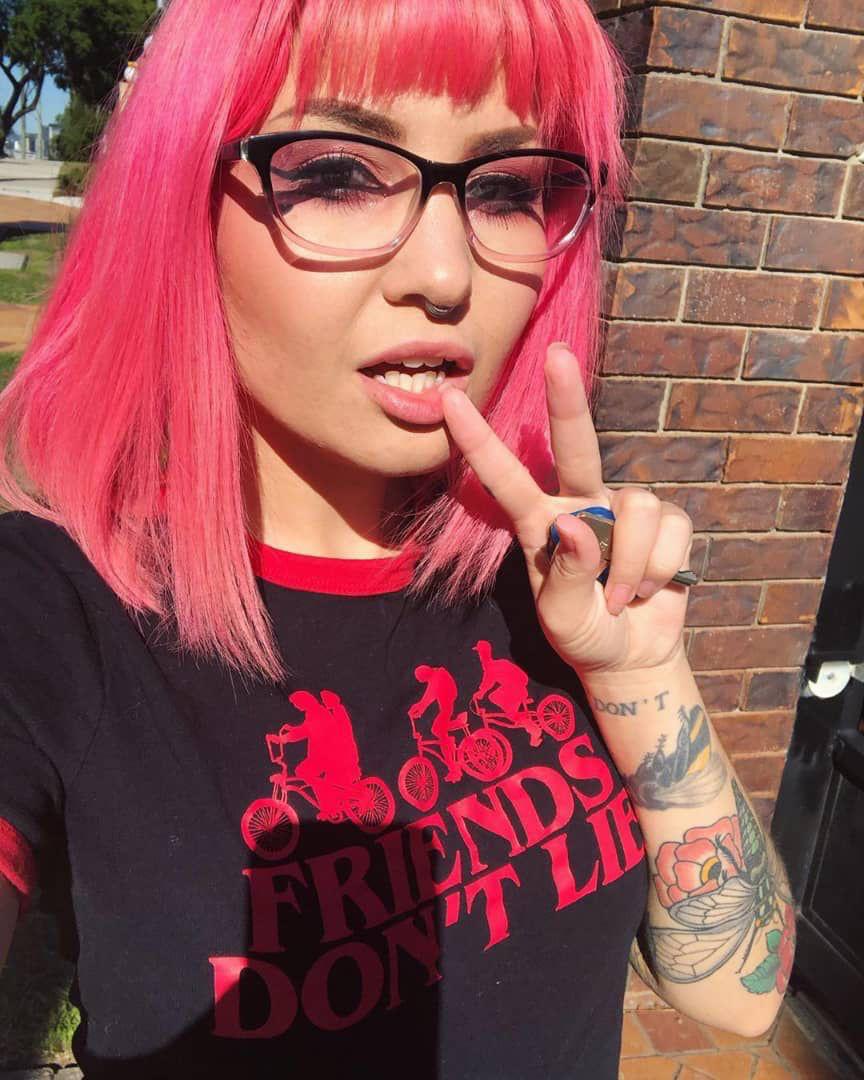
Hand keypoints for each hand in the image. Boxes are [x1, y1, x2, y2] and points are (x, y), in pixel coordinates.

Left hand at [440, 343, 693, 675]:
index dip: (479, 442)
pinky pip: (671, 532)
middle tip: (557, 355)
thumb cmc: (582, 632)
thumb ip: (567, 574)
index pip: (506, 479)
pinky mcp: (667, 523)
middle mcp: (581, 504)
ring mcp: (624, 510)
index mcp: (540, 524)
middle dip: (567, 400)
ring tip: (620, 596)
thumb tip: (576, 523)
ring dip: (632, 564)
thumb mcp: (561, 616)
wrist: (630, 656)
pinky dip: (660, 570)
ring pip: (637, 508)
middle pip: (576, 445)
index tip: (451, 401)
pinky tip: (649, 589)